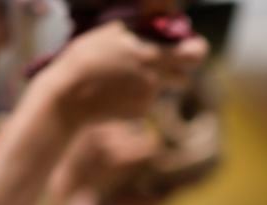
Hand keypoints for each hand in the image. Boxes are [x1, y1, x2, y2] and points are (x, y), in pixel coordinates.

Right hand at [39, 22, 208, 124]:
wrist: (68, 97)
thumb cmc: (84, 59)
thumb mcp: (110, 33)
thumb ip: (137, 31)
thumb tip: (153, 29)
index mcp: (151, 55)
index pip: (194, 55)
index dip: (197, 50)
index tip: (193, 47)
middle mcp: (156, 79)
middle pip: (184, 78)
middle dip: (178, 71)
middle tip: (161, 63)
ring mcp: (149, 99)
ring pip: (162, 89)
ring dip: (153, 82)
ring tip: (124, 76)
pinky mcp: (140, 113)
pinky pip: (147, 101)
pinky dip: (137, 96)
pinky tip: (115, 91)